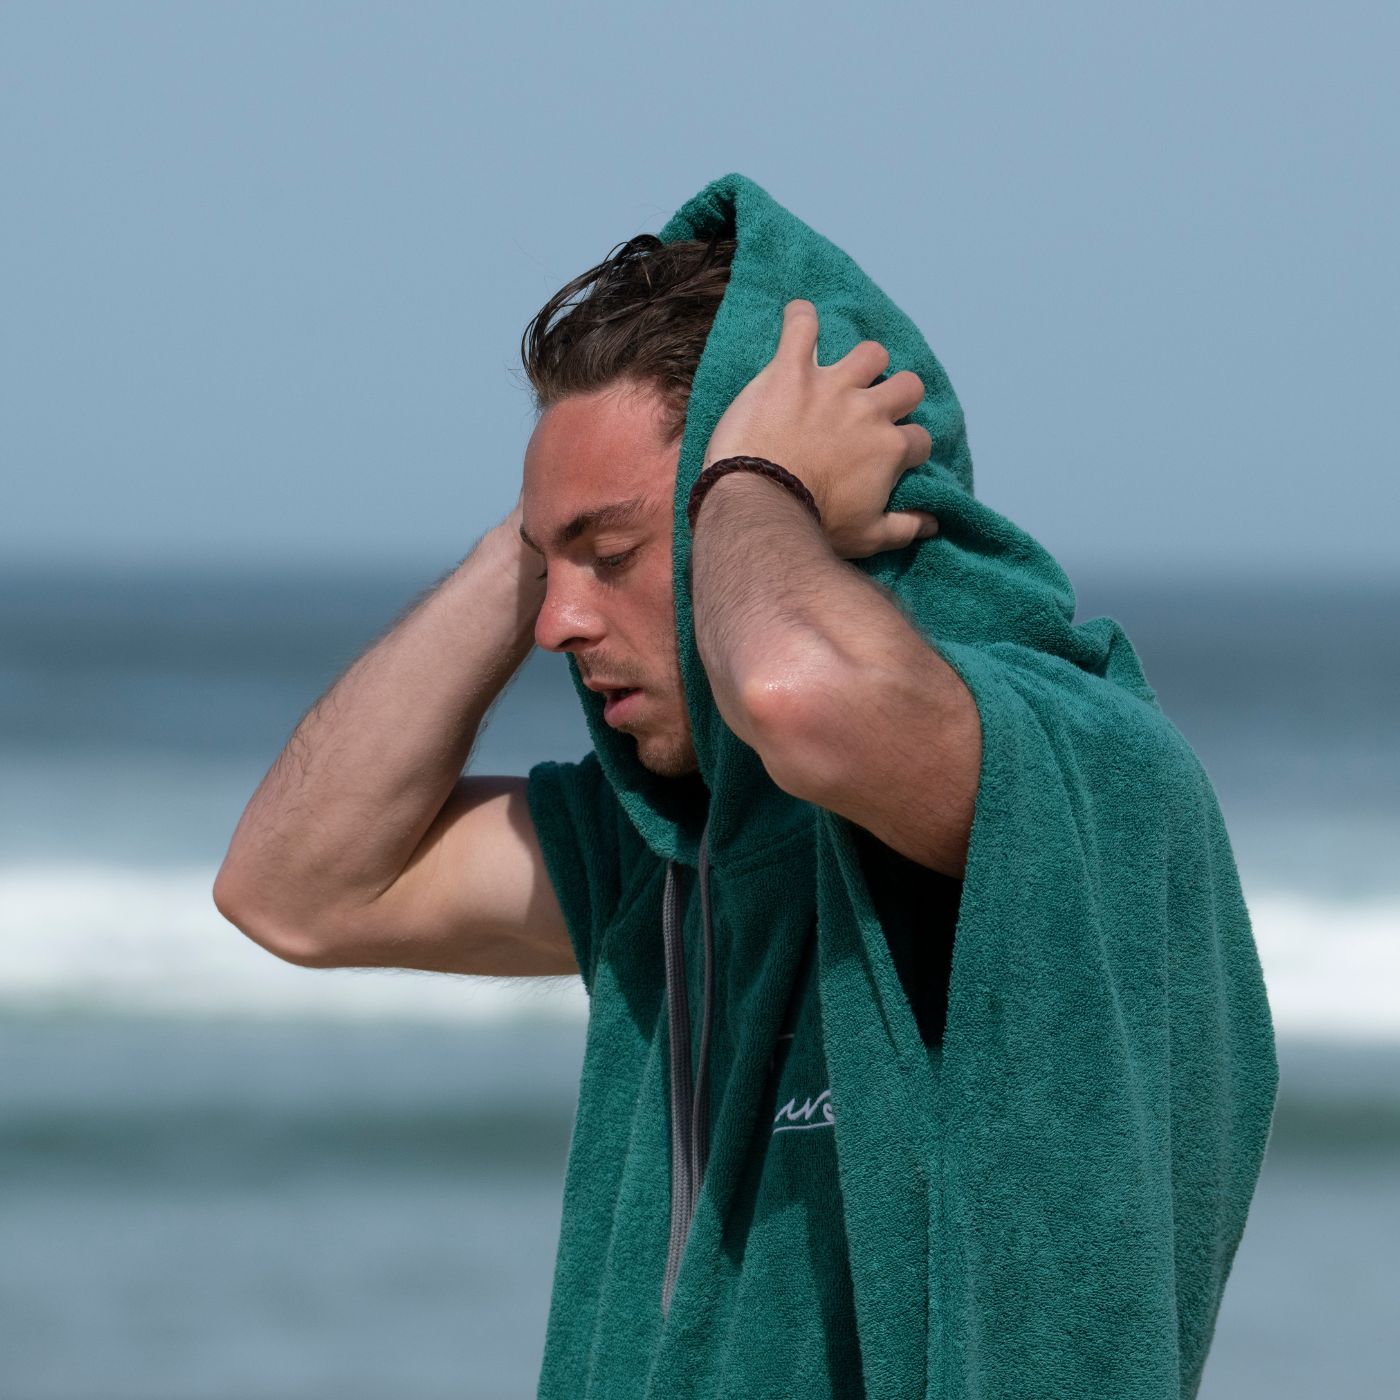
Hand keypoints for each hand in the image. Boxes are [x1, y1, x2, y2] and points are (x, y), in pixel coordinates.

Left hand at [702, 299, 937, 558]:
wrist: (761, 504)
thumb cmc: (814, 525)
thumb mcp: (868, 538)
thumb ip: (904, 527)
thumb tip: (933, 521)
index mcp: (889, 449)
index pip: (919, 439)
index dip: (907, 449)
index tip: (889, 458)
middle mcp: (869, 410)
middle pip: (907, 386)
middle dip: (897, 397)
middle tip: (873, 412)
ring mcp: (831, 385)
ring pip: (870, 354)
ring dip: (862, 363)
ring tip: (845, 375)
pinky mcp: (791, 370)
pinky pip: (801, 326)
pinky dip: (800, 319)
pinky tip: (799, 319)